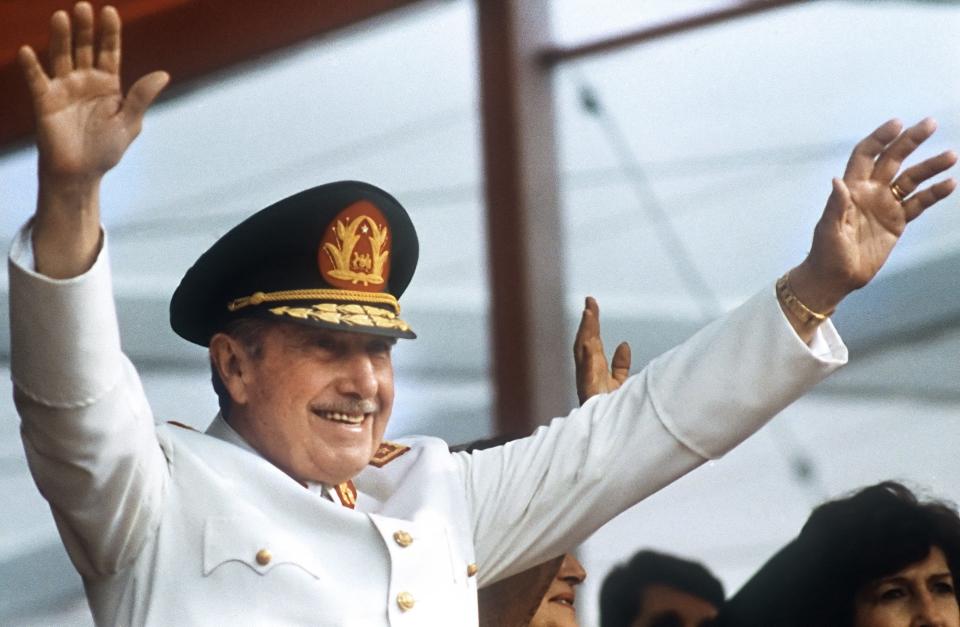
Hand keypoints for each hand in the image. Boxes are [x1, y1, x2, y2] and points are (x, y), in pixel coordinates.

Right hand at [18, 2, 168, 181]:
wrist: (81, 174)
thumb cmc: (106, 150)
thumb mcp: (129, 123)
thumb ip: (141, 97)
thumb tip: (163, 74)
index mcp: (108, 85)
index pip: (109, 52)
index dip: (109, 33)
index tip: (110, 12)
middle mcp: (85, 81)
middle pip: (85, 48)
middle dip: (84, 28)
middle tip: (83, 6)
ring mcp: (64, 88)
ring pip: (62, 57)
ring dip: (61, 37)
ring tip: (61, 16)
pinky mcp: (45, 101)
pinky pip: (37, 80)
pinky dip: (32, 67)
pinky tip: (29, 52)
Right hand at [573, 297, 630, 404]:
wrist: (612, 434)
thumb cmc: (612, 410)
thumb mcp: (619, 383)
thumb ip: (620, 364)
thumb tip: (624, 344)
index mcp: (593, 368)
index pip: (591, 339)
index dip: (591, 322)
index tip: (591, 303)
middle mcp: (587, 372)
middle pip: (585, 341)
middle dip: (587, 322)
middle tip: (590, 301)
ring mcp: (586, 382)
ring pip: (583, 352)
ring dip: (585, 333)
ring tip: (589, 314)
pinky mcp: (589, 393)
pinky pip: (587, 374)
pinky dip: (587, 358)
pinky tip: (589, 343)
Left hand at [791, 118, 956, 317]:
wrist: (837, 278)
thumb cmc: (826, 253)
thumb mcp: (829, 230)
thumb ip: (836, 206)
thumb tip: (837, 181)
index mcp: (852, 188)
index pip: (866, 155)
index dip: (880, 138)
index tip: (897, 124)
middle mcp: (870, 191)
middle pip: (892, 159)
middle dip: (910, 141)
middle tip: (930, 124)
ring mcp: (885, 205)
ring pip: (911, 179)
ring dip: (930, 167)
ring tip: (951, 155)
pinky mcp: (897, 221)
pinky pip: (918, 203)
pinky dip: (933, 193)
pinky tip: (949, 184)